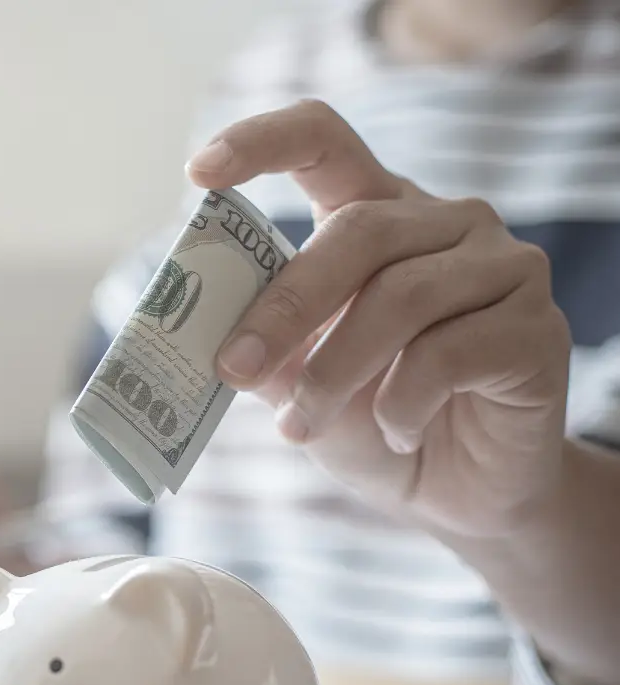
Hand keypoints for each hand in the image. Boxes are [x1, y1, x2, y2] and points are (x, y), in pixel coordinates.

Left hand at [186, 100, 571, 538]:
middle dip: (286, 306)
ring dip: (333, 372)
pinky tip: (397, 432)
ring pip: (401, 297)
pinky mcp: (535, 328)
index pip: (326, 143)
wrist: (458, 493)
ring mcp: (502, 268)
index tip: (199, 172)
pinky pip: (448, 355)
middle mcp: (446, 224)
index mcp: (379, 218)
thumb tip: (217, 338)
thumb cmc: (373, 427)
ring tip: (302, 426)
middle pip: (359, 231)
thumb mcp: (302, 388)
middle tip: (234, 368)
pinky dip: (400, 406)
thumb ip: (270, 353)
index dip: (262, 143)